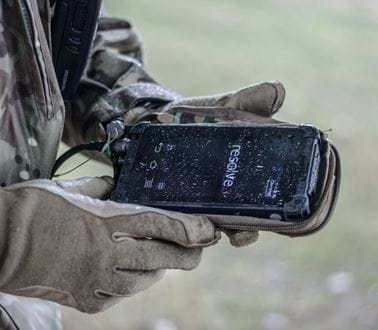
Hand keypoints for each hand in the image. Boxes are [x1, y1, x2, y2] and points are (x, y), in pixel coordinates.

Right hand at [0, 177, 218, 312]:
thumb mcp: (75, 189)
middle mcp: (105, 255)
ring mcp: (95, 281)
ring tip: (167, 259)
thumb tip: (124, 188)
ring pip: (144, 281)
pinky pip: (120, 296)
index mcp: (106, 222)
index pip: (161, 225)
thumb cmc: (35, 207)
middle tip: (199, 247)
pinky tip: (134, 275)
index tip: (209, 230)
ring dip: (161, 270)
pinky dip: (132, 284)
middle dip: (188, 254)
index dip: (191, 229)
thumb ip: (106, 190)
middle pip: (161, 258)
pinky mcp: (85, 299)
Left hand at [85, 80, 285, 246]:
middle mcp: (231, 192)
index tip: (272, 222)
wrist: (164, 119)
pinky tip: (183, 219)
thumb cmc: (202, 116)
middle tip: (239, 234)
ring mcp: (205, 200)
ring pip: (215, 225)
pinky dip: (187, 222)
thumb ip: (249, 101)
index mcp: (248, 174)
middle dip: (244, 231)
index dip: (275, 217)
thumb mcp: (227, 107)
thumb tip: (278, 91)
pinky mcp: (180, 201)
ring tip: (212, 229)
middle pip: (245, 221)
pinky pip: (185, 218)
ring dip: (216, 231)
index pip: (269, 201)